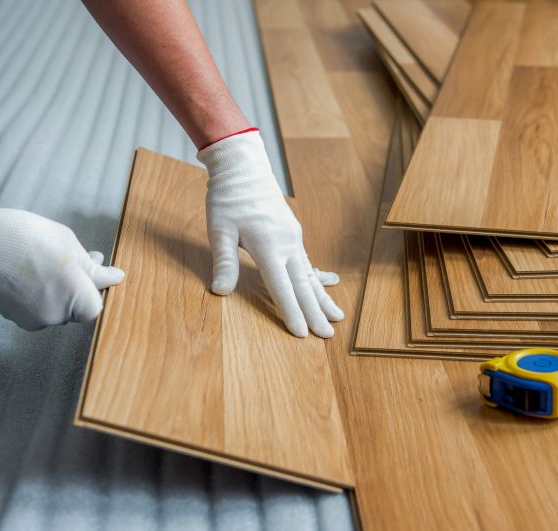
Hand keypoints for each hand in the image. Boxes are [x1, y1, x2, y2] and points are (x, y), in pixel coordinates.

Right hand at [0, 208, 124, 329]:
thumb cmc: (24, 238)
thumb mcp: (69, 245)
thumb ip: (94, 268)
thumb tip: (115, 277)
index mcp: (75, 298)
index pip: (98, 308)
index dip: (99, 291)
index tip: (99, 274)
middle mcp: (56, 316)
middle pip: (79, 308)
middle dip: (82, 285)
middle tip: (77, 260)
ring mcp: (33, 319)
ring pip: (58, 307)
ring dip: (61, 289)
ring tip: (50, 261)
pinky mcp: (15, 318)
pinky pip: (39, 308)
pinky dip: (41, 293)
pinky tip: (33, 272)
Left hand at [197, 130, 343, 337]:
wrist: (245, 168)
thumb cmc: (228, 198)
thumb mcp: (219, 229)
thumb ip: (223, 261)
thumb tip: (220, 291)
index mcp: (269, 246)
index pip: (282, 287)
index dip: (292, 312)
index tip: (303, 334)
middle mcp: (287, 245)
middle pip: (304, 286)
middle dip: (316, 312)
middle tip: (329, 335)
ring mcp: (293, 239)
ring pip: (311, 276)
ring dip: (323, 298)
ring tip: (338, 317)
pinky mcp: (293, 235)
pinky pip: (308, 263)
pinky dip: (318, 279)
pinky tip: (329, 286)